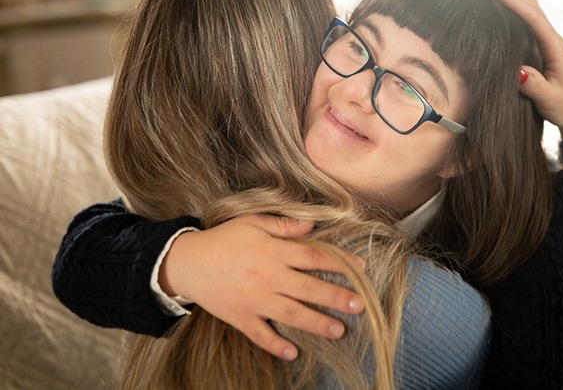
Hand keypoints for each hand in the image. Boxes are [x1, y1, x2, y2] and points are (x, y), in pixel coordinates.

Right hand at [159, 214, 364, 360]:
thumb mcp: (252, 222)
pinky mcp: (240, 317)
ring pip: (291, 314)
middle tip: (360, 306)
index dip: (340, 263)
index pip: (314, 257)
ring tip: (339, 331)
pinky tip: (293, 353)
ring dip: (317, 323)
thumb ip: (284, 225)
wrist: (188, 262)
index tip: (361, 270)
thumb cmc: (224, 238)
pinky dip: (276, 345)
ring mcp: (254, 300)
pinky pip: (260, 335)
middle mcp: (268, 277)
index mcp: (273, 251)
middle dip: (336, 298)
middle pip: (309, 288)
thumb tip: (312, 225)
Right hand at [485, 0, 562, 141]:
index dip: (513, 2)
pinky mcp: (540, 47)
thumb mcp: (550, 99)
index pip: (533, 17)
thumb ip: (535, 86)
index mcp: (555, 48)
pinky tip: (498, 5)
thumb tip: (517, 71)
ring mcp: (547, 41)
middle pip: (531, 5)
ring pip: (529, 9)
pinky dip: (512, 7)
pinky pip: (526, 20)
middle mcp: (552, 39)